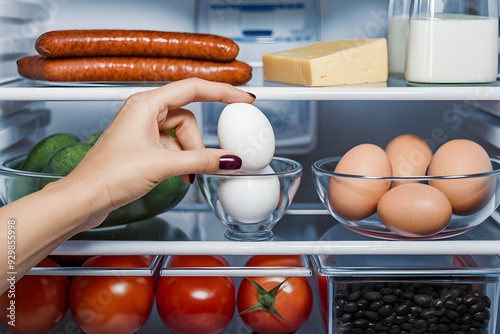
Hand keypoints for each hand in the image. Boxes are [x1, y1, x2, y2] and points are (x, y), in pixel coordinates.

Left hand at [66, 78, 255, 225]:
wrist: (86, 197)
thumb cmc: (108, 174)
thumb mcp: (163, 165)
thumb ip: (201, 161)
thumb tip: (229, 159)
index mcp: (146, 104)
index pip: (193, 89)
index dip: (222, 92)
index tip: (242, 98)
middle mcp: (144, 112)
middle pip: (187, 118)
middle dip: (197, 143)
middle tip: (206, 161)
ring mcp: (142, 129)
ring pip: (180, 135)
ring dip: (189, 155)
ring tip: (186, 174)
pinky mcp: (142, 146)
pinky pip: (172, 147)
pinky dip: (181, 161)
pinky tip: (181, 176)